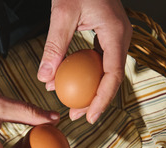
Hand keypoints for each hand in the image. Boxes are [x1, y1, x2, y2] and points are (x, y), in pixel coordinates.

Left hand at [37, 0, 131, 123]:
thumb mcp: (61, 13)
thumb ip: (54, 47)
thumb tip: (44, 79)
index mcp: (116, 33)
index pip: (113, 76)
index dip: (102, 100)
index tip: (89, 117)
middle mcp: (121, 37)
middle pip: (112, 78)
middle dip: (96, 100)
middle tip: (77, 116)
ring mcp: (116, 35)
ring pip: (106, 71)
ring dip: (91, 89)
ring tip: (73, 104)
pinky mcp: (107, 33)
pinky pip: (100, 60)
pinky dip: (86, 73)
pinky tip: (70, 81)